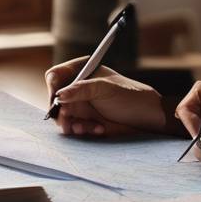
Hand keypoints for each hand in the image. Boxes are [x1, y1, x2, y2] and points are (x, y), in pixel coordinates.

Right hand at [45, 58, 168, 136]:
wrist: (147, 117)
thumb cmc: (130, 96)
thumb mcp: (106, 89)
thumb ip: (82, 90)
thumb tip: (60, 96)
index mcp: (82, 71)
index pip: (56, 75)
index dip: (53, 87)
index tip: (58, 99)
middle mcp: (77, 88)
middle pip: (55, 99)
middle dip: (61, 111)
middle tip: (68, 121)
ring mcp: (80, 105)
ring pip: (62, 116)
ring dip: (71, 124)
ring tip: (85, 127)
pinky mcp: (85, 120)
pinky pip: (73, 127)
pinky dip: (82, 130)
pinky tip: (99, 129)